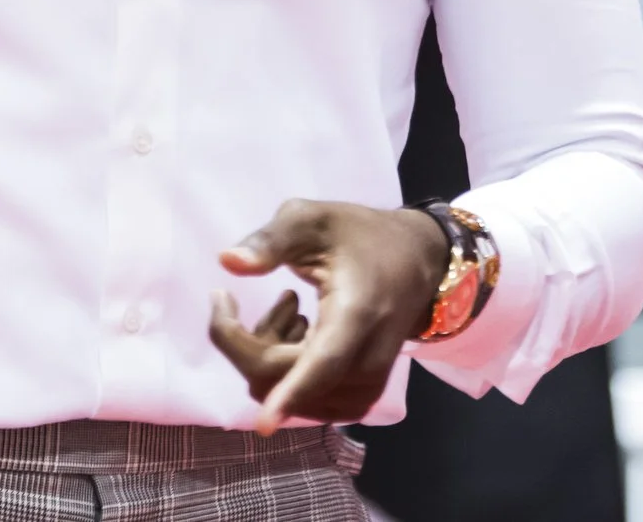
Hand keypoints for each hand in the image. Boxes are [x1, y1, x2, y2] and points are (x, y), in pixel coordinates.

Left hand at [208, 198, 448, 431]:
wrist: (414, 263)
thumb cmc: (359, 237)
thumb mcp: (313, 219)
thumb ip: (271, 239)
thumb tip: (228, 261)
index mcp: (357, 314)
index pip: (323, 365)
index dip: (289, 395)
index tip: (263, 423)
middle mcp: (366, 362)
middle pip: (283, 380)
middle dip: (252, 341)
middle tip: (277, 296)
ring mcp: (364, 388)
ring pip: (285, 393)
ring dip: (269, 353)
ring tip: (294, 308)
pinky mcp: (357, 400)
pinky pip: (301, 400)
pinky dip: (284, 370)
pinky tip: (303, 332)